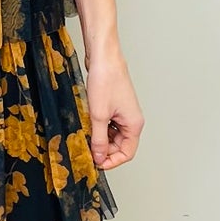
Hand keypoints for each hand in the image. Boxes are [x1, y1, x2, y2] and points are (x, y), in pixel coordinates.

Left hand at [84, 41, 142, 169]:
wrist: (103, 57)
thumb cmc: (106, 80)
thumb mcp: (98, 115)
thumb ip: (99, 139)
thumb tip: (99, 157)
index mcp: (134, 124)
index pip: (127, 153)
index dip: (112, 161)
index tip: (96, 163)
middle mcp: (131, 120)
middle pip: (119, 145)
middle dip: (104, 150)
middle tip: (86, 150)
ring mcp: (123, 113)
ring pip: (112, 135)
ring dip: (99, 138)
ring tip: (85, 135)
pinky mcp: (114, 106)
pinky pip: (107, 124)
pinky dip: (98, 127)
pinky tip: (87, 124)